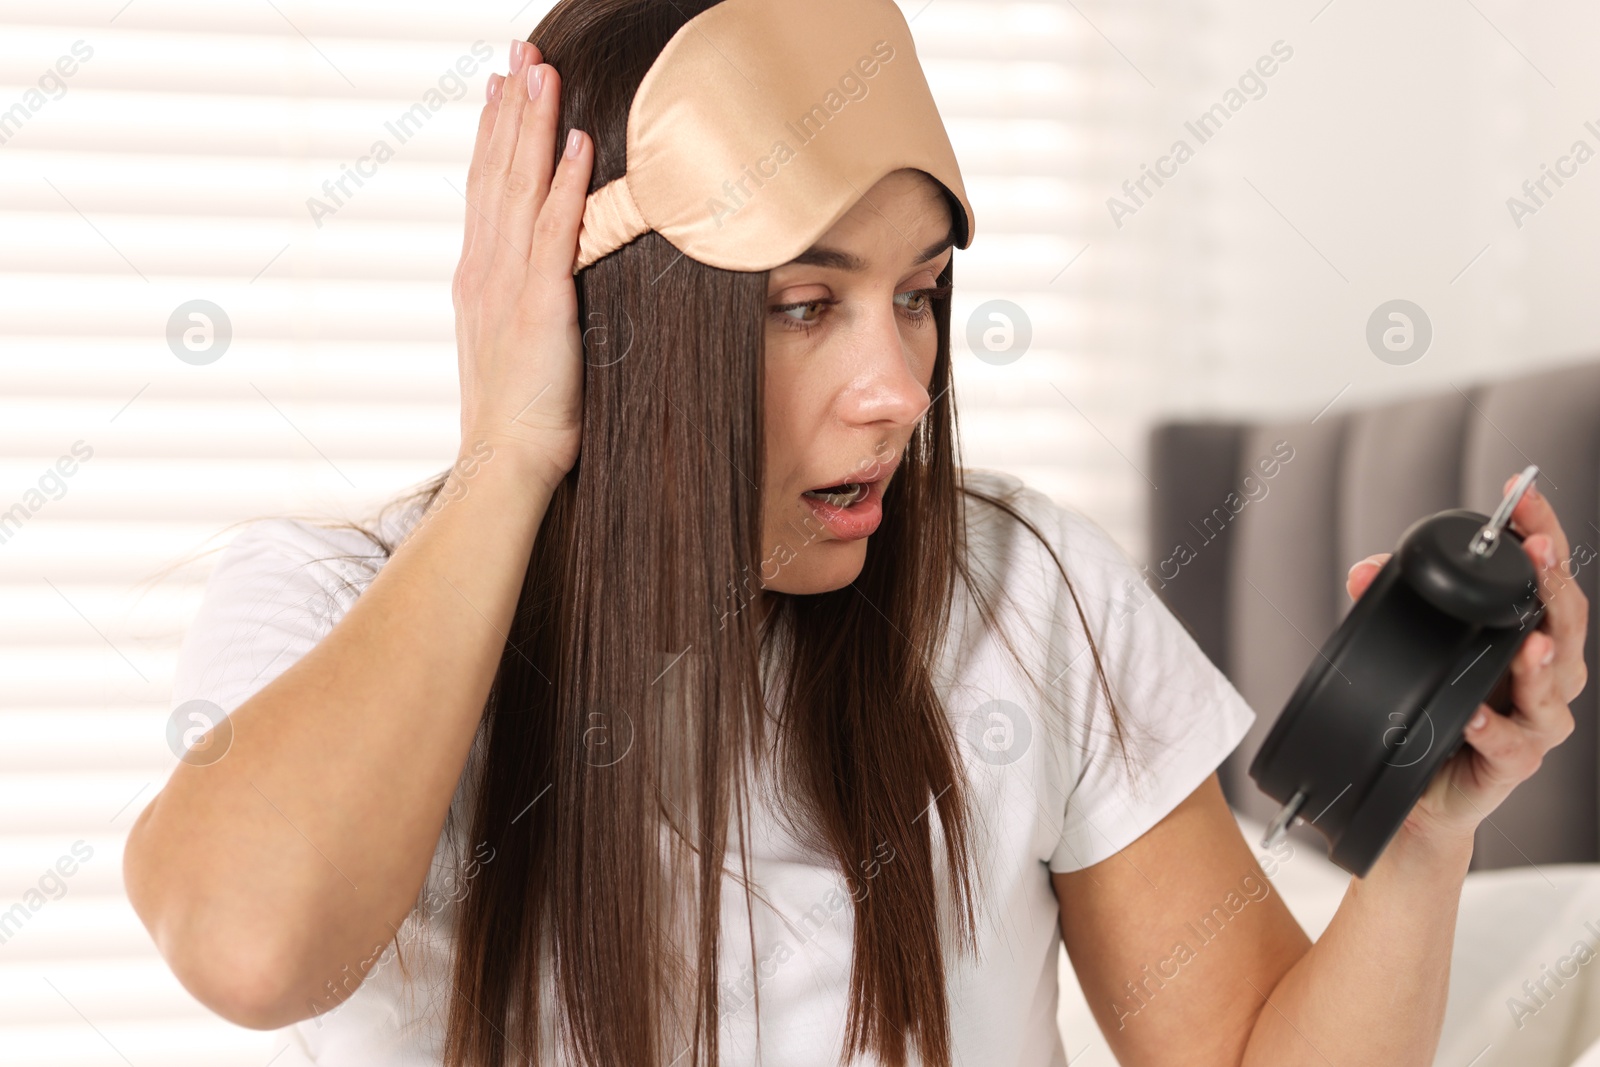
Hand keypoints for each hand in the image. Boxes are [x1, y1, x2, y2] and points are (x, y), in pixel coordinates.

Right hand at [452, 39, 591, 487]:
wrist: (503, 463)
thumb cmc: (518, 416)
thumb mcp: (511, 344)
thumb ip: (520, 300)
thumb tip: (539, 277)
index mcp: (477, 276)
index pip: (485, 188)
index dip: (493, 132)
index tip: (500, 85)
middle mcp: (484, 269)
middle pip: (496, 171)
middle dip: (510, 106)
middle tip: (519, 50)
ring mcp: (508, 285)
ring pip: (519, 188)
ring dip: (533, 126)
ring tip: (543, 71)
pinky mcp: (540, 307)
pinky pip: (555, 234)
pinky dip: (564, 185)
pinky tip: (576, 143)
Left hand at [1345, 474, 1589, 846]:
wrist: (1425, 797)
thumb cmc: (1435, 714)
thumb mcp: (1417, 650)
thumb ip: (1395, 607)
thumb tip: (1364, 570)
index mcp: (1526, 636)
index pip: (1545, 575)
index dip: (1541, 531)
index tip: (1524, 495)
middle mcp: (1544, 675)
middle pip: (1565, 622)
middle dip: (1554, 583)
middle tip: (1540, 552)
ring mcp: (1536, 720)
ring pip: (1552, 686)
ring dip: (1540, 663)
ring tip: (1530, 643)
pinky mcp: (1516, 763)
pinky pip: (1512, 744)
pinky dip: (1494, 727)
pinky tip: (1477, 714)